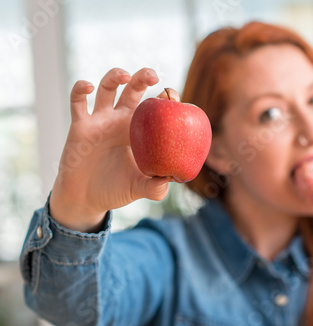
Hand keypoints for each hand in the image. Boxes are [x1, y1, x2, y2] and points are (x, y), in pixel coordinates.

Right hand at [50, 68, 179, 231]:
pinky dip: (80, 89)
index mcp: (139, 132)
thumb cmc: (116, 190)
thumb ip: (155, 187)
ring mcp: (100, 121)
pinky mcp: (80, 126)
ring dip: (115, 76)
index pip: (154, 108)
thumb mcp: (139, 189)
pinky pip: (78, 102)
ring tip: (125, 76)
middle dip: (143, 77)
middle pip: (133, 90)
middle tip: (154, 75)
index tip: (172, 94)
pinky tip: (86, 86)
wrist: (87, 199)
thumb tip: (171, 180)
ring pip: (107, 88)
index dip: (163, 98)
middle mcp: (121, 121)